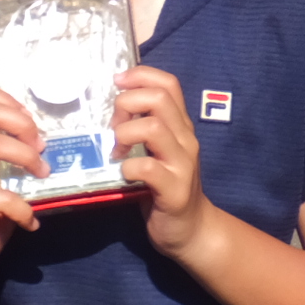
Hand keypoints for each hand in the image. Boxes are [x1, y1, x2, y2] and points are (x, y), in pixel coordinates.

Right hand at [0, 84, 44, 270]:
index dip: (12, 103)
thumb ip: (13, 148)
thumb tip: (46, 139)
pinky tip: (31, 221)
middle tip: (39, 149)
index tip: (31, 127)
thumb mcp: (1, 170)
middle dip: (23, 126)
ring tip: (41, 175)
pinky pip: (1, 196)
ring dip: (27, 158)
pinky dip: (24, 209)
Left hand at [113, 65, 211, 258]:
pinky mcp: (174, 190)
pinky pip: (146, 168)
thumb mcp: (158, 151)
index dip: (141, 75)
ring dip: (126, 134)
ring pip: (154, 128)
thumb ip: (143, 128)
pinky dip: (127, 168)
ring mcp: (182, 164)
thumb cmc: (166, 187)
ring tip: (116, 150)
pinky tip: (123, 175)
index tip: (117, 82)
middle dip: (128, 103)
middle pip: (159, 99)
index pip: (168, 84)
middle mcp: (186, 140)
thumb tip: (112, 106)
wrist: (192, 230)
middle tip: (114, 124)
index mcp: (181, 126)